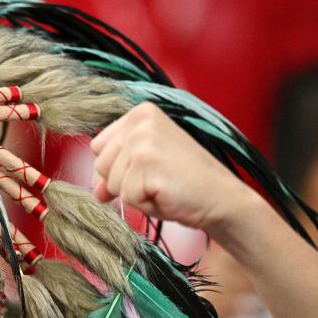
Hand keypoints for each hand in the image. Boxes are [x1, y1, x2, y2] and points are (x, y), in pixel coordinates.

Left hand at [90, 103, 259, 235]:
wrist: (221, 197)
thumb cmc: (184, 182)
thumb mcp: (144, 166)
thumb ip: (114, 169)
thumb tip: (96, 191)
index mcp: (140, 113)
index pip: (97, 146)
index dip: (114, 167)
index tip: (147, 168)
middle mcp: (140, 121)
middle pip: (100, 165)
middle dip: (123, 182)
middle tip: (158, 179)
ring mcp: (143, 141)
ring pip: (111, 183)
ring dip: (135, 194)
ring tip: (163, 186)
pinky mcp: (148, 164)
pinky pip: (127, 197)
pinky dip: (145, 204)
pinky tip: (167, 194)